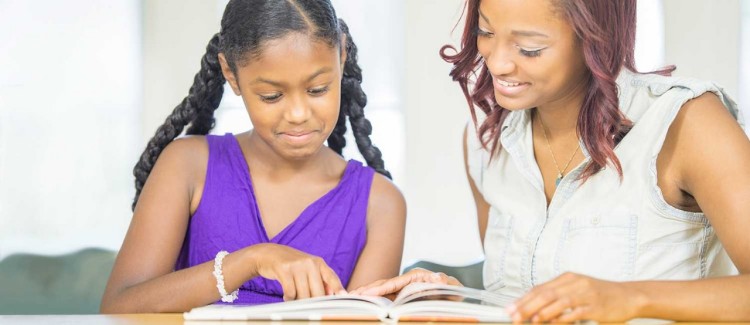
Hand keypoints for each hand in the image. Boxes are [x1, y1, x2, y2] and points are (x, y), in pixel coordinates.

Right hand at [250, 244, 345, 300]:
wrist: (269, 254)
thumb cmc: (292, 265)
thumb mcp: (308, 268)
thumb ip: (321, 279)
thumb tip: (333, 294)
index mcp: (318, 263)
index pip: (332, 277)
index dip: (338, 288)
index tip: (344, 296)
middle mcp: (310, 263)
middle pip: (318, 292)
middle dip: (313, 302)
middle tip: (306, 303)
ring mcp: (297, 266)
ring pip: (304, 295)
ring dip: (298, 301)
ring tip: (294, 297)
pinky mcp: (284, 270)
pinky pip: (291, 292)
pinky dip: (289, 298)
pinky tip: (286, 296)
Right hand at [350, 267, 461, 297]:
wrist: (454, 294)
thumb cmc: (452, 290)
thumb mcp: (451, 287)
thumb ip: (444, 282)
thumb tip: (438, 278)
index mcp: (416, 276)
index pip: (394, 282)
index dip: (380, 288)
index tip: (367, 293)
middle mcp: (407, 280)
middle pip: (384, 284)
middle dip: (367, 290)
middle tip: (352, 296)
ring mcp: (403, 287)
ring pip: (382, 290)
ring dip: (368, 294)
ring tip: (352, 299)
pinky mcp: (402, 294)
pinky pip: (387, 297)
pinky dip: (375, 299)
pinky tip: (366, 304)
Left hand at [507, 272, 645, 322]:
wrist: (629, 296)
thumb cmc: (600, 296)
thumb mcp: (577, 291)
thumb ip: (558, 298)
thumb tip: (535, 310)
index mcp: (567, 278)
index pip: (540, 289)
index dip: (523, 300)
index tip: (510, 309)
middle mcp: (574, 283)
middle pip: (545, 294)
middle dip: (526, 306)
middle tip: (514, 316)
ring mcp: (585, 294)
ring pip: (558, 302)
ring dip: (541, 313)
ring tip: (529, 321)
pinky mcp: (595, 306)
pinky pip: (575, 312)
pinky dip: (561, 318)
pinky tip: (552, 323)